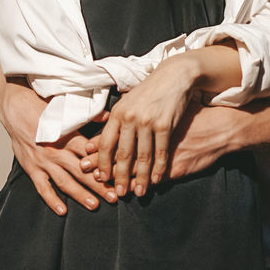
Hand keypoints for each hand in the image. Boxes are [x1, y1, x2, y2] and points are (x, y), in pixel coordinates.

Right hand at [0, 79, 116, 214]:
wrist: (16, 108)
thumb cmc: (43, 108)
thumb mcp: (66, 109)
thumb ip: (88, 116)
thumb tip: (109, 117)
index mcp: (67, 135)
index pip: (90, 153)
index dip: (104, 164)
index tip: (118, 174)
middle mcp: (56, 151)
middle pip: (81, 171)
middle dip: (99, 185)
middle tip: (113, 196)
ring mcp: (43, 162)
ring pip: (65, 182)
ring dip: (80, 195)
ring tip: (94, 205)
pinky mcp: (32, 168)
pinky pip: (43, 188)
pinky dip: (52, 200)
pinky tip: (62, 210)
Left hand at [82, 103, 239, 183]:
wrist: (174, 76)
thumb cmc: (149, 91)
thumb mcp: (127, 101)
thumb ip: (114, 120)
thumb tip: (95, 141)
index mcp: (117, 112)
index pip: (106, 143)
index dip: (103, 164)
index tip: (102, 178)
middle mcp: (130, 118)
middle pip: (123, 154)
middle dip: (120, 176)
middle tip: (119, 192)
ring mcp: (148, 122)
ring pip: (142, 157)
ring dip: (140, 178)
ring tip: (139, 192)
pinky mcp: (165, 125)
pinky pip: (160, 152)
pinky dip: (158, 169)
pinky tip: (156, 180)